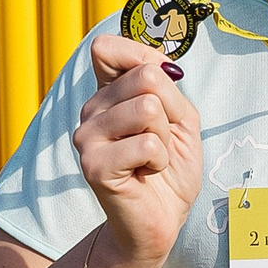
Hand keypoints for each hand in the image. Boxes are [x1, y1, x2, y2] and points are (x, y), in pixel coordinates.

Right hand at [73, 34, 202, 267]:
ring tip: (152, 159)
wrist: (162, 219)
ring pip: (148, 108)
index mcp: (107, 93)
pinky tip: (146, 174)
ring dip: (165, 138)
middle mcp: (90, 110)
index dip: (146, 61)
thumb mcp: (180, 117)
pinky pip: (148, 143)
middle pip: (145, 77)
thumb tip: (156, 66)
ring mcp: (86, 136)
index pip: (108, 48)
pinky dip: (160, 160)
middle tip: (161, 141)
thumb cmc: (171, 168)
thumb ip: (166, 84)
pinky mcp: (94, 165)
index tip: (163, 96)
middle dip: (170, 111)